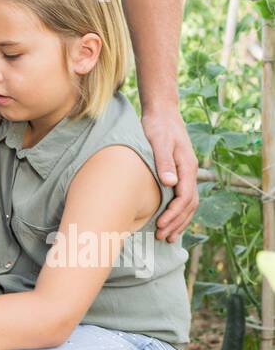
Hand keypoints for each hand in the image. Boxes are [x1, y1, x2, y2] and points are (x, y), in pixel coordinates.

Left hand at [141, 106, 198, 241]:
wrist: (162, 112)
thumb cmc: (159, 126)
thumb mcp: (159, 141)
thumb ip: (164, 162)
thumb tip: (170, 183)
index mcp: (187, 167)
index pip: (185, 197)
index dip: (174, 214)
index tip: (161, 225)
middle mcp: (190, 172)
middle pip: (189, 205)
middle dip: (176, 223)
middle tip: (162, 237)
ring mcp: (186, 173)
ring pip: (189, 204)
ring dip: (179, 221)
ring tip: (168, 237)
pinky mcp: (179, 172)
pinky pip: (184, 197)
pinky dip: (179, 212)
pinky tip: (170, 221)